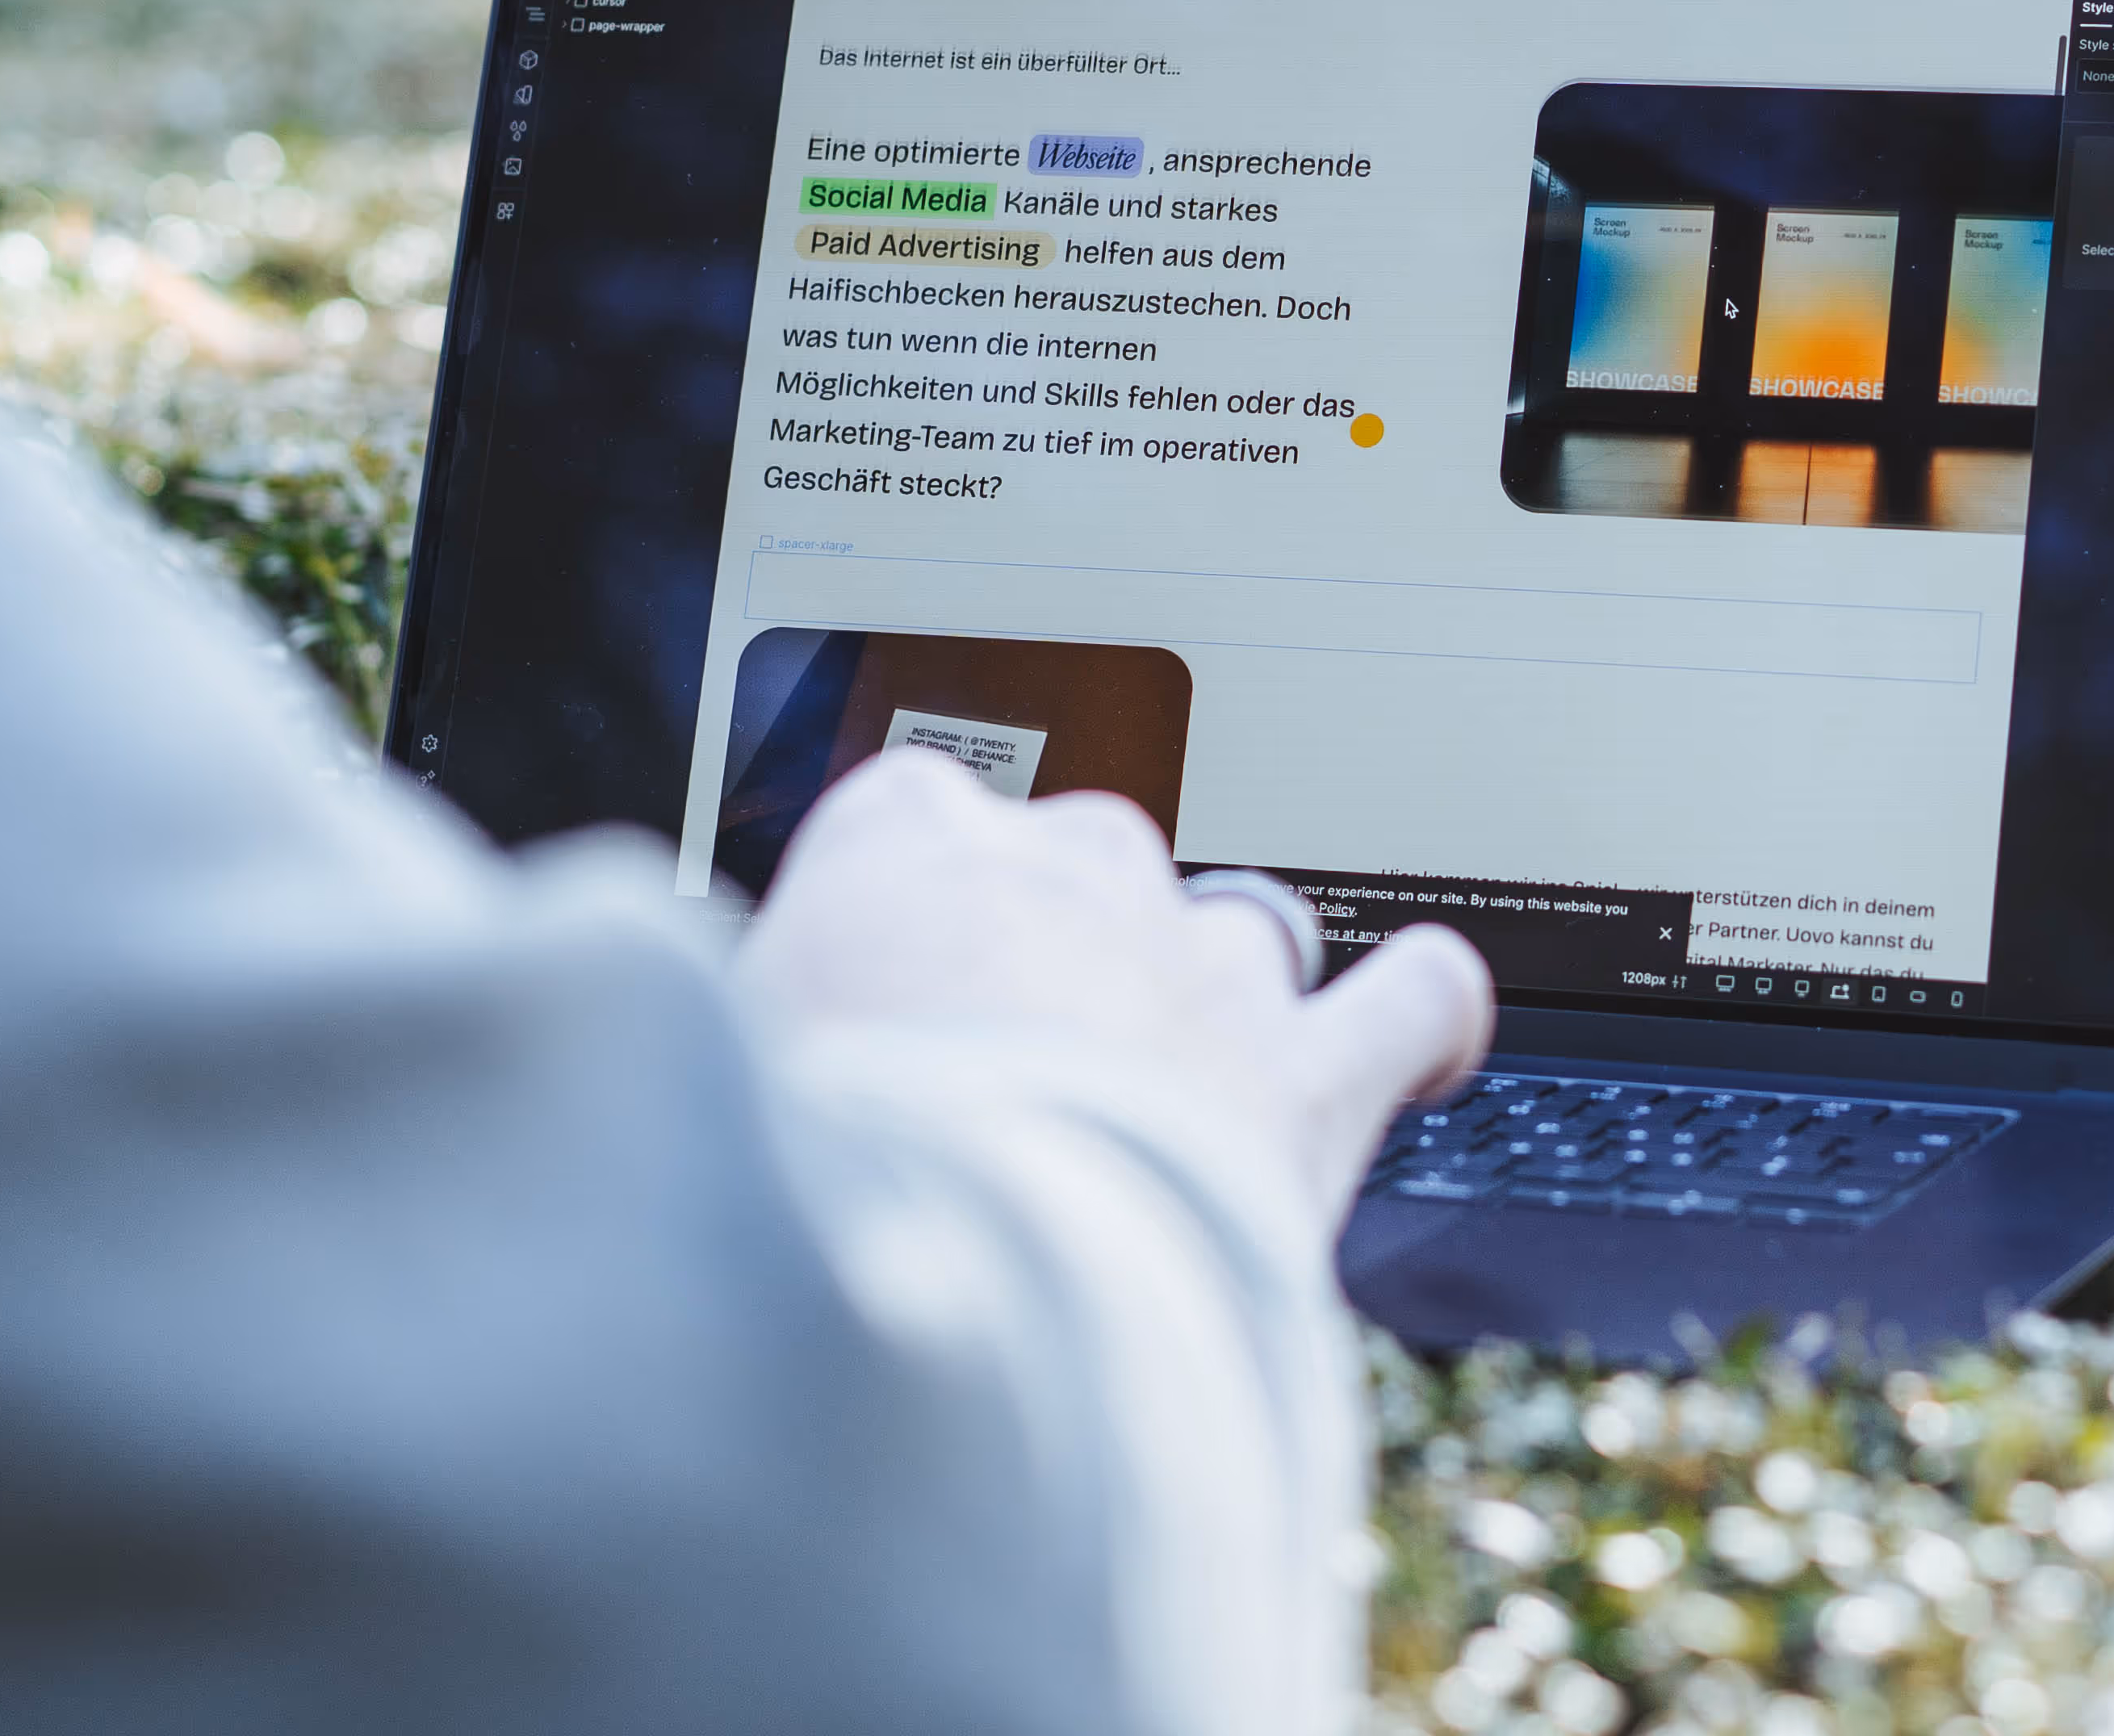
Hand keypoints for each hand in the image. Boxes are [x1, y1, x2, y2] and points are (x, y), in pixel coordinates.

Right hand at [738, 751, 1496, 1235]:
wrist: (955, 1296)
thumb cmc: (802, 1193)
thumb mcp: (716, 1087)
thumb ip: (746, 1040)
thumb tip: (689, 1067)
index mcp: (902, 850)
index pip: (916, 817)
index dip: (911, 905)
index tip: (893, 974)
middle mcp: (1066, 876)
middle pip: (1085, 864)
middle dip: (1064, 957)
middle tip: (1018, 1073)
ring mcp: (1201, 969)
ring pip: (1238, 929)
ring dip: (1214, 998)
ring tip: (1179, 1091)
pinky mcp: (1310, 1076)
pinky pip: (1411, 999)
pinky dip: (1424, 1014)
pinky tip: (1424, 1038)